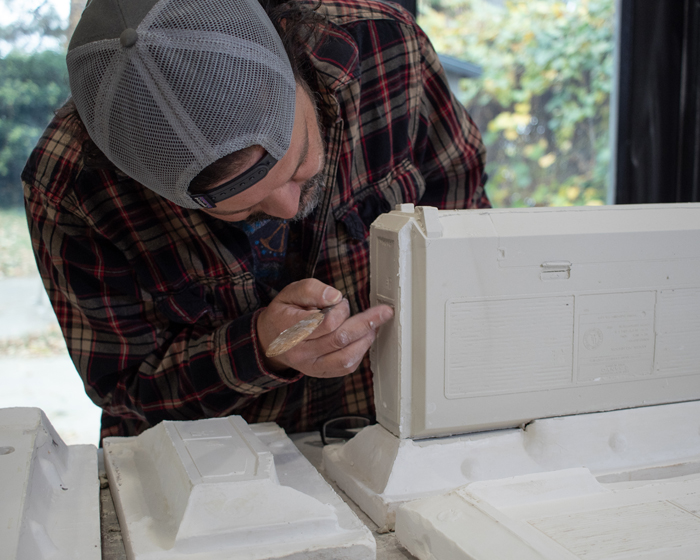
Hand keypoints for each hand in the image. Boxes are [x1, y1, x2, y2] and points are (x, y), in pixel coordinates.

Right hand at [257, 279, 393, 377]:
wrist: (269, 341)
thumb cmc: (283, 313)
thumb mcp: (290, 293)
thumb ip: (311, 290)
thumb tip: (335, 296)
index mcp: (290, 329)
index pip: (324, 323)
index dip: (340, 310)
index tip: (342, 301)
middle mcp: (300, 352)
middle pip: (339, 339)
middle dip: (366, 323)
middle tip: (384, 312)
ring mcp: (310, 366)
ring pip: (345, 357)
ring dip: (365, 340)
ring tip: (374, 325)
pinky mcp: (320, 373)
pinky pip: (345, 368)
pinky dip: (359, 353)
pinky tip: (363, 339)